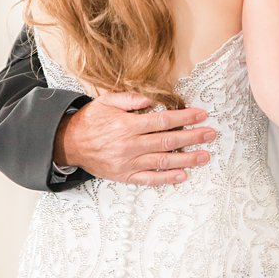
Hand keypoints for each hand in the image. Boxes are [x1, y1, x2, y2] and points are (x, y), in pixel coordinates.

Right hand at [56, 92, 214, 185]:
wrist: (67, 144)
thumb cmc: (90, 120)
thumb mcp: (107, 101)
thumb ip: (131, 98)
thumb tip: (154, 98)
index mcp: (126, 125)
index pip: (162, 121)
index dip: (184, 119)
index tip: (201, 115)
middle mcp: (129, 145)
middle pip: (167, 141)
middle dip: (192, 138)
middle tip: (211, 134)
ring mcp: (127, 163)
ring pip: (162, 161)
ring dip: (186, 159)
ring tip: (205, 156)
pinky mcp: (124, 176)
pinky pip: (149, 179)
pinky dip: (167, 178)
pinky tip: (183, 175)